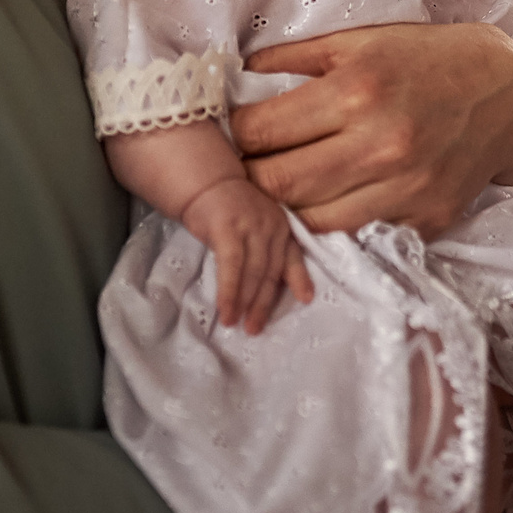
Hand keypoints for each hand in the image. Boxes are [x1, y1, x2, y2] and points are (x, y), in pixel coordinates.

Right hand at [180, 178, 314, 334]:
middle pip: (270, 272)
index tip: (307, 299)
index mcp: (280, 226)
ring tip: (236, 324)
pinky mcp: (228, 229)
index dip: (299, 279)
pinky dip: (229, 291)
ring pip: (252, 272)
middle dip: (262, 304)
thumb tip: (261, 288)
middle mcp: (271, 226)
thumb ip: (262, 249)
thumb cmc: (229, 210)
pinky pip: (231, 267)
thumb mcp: (255, 226)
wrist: (206, 183)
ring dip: (244, 302)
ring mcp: (251, 226)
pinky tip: (225, 309)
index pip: (292, 257)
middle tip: (254, 329)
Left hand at [238, 22, 512, 235]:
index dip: (235, 136)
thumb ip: (294, 55)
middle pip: (279, 185)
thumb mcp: (360, 39)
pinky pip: (360, 238)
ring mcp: (407, 189)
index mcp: (356, 90)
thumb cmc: (425, 56)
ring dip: (286, 211)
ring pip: (313, 223)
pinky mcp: (427, 219)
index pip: (261, 132)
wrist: (506, 87)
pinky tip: (327, 205)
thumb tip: (237, 73)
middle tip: (246, 168)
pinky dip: (334, 227)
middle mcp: (381, 144)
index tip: (233, 133)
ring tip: (281, 190)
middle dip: (250, 179)